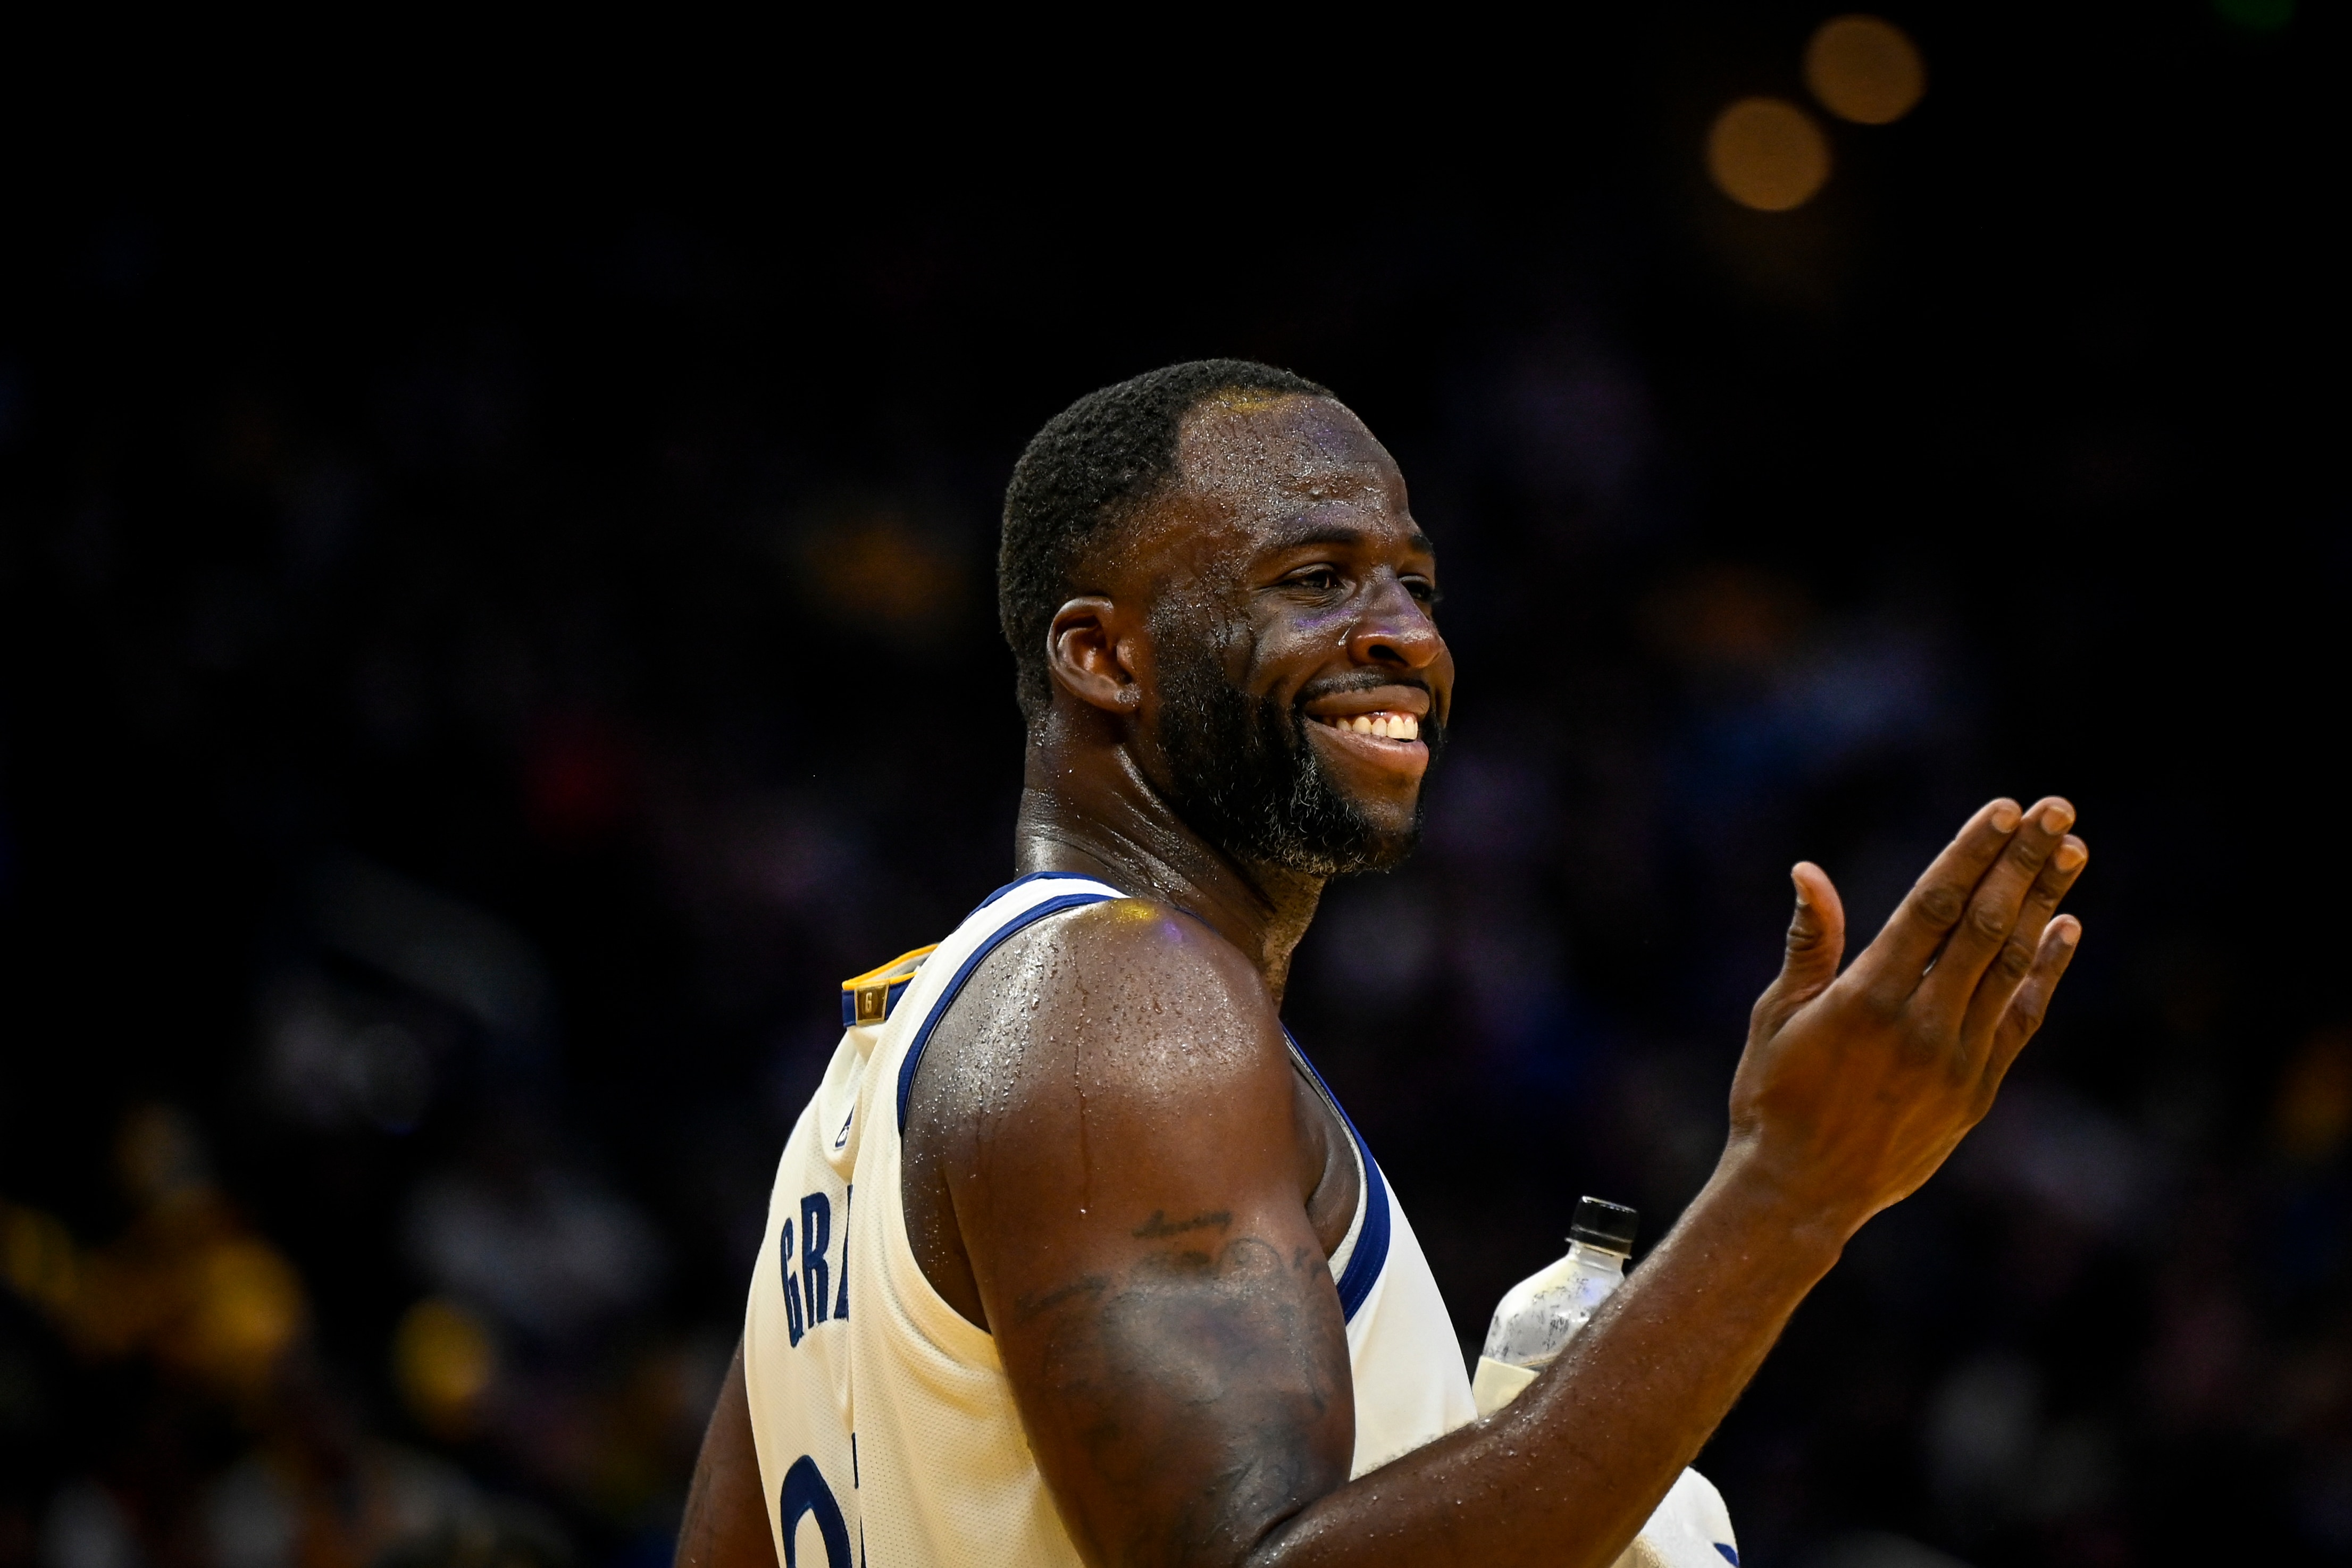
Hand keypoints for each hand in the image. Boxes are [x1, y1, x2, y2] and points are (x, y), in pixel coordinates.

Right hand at [1726, 797, 2086, 1235]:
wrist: (1801, 1194)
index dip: (1972, 853)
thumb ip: (1809, 944)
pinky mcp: (1976, 1091)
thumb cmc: (1773, 1098)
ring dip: (2042, 901)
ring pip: (2011, 964)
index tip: (2005, 809)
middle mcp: (1920, 1023)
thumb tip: (1808, 871)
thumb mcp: (1776, 1017)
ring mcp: (1956, 1059)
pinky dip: (2046, 971)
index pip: (1933, 907)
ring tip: (2071, 850)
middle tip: (2058, 810)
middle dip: (2022, 861)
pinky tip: (2066, 926)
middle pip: (1985, 925)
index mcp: (1865, 997)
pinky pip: (2021, 1019)